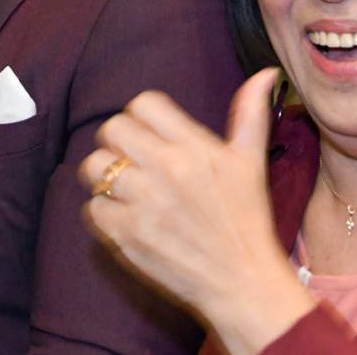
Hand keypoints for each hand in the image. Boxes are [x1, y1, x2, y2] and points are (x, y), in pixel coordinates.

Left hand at [81, 70, 313, 353]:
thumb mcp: (251, 163)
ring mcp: (144, 203)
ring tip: (122, 188)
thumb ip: (250, 114)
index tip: (148, 134)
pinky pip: (92, 207)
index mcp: (195, 148)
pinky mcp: (127, 235)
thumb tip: (264, 73)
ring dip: (103, 176)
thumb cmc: (247, 221)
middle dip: (117, 143)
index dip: (140, 116)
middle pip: (111, 130)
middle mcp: (168, 170)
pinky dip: (101, 212)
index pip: (144, 104)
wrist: (242, 282)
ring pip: (93, 167)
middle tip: (131, 161)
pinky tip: (123, 216)